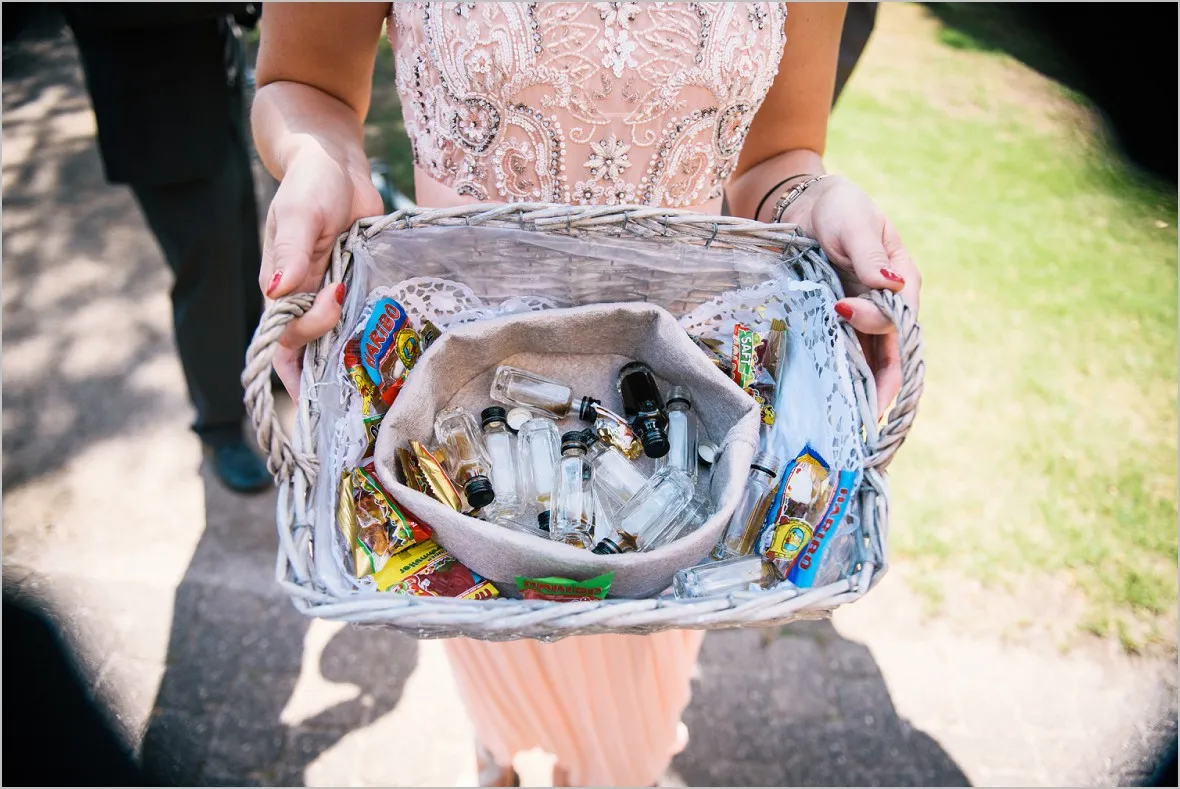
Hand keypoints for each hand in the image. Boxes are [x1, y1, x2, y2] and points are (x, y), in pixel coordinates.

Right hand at [260, 142, 382, 396]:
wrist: (337, 165)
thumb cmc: (310, 185)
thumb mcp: (300, 215)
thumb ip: (292, 252)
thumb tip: (277, 289)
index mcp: (281, 289)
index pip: (285, 339)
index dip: (305, 342)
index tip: (335, 306)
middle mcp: (304, 298)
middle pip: (313, 350)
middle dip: (334, 359)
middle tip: (364, 333)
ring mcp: (331, 294)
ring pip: (339, 340)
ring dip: (357, 351)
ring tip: (384, 356)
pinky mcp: (357, 285)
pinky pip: (362, 316)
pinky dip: (374, 328)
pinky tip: (394, 335)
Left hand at [782, 174, 920, 418]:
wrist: (807, 205)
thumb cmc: (838, 208)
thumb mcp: (855, 225)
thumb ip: (869, 254)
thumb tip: (888, 284)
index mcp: (901, 279)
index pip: (898, 314)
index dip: (877, 324)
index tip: (843, 313)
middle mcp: (888, 303)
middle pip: (893, 351)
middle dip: (883, 385)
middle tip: (868, 417)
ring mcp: (865, 315)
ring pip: (871, 359)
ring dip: (863, 388)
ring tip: (852, 421)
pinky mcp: (841, 322)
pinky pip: (847, 353)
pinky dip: (843, 374)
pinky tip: (835, 399)